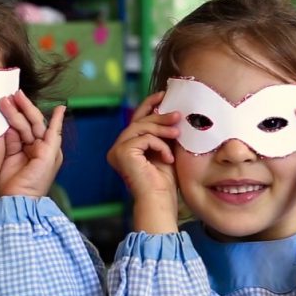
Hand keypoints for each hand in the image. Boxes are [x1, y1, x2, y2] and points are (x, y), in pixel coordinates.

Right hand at [0, 90, 64, 197]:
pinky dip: (5, 126)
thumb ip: (52, 132)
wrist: (19, 198)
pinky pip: (8, 136)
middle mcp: (37, 145)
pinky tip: (2, 115)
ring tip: (3, 102)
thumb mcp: (49, 155)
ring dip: (11, 114)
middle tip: (13, 94)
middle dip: (21, 108)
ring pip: (17, 127)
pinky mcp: (10, 153)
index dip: (35, 109)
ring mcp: (23, 149)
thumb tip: (60, 109)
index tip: (30, 96)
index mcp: (49, 146)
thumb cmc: (38, 179)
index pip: (43, 122)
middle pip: (29, 122)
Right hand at [106, 92, 180, 232]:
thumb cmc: (164, 181)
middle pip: (139, 122)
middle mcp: (117, 148)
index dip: (149, 105)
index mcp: (126, 147)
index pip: (137, 120)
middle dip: (160, 116)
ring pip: (141, 127)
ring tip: (178, 135)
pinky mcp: (121, 153)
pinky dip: (159, 145)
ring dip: (163, 130)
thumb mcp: (165, 149)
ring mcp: (117, 150)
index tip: (164, 95)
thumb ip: (163, 132)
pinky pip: (144, 138)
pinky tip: (168, 158)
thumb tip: (170, 109)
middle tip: (178, 116)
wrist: (160, 200)